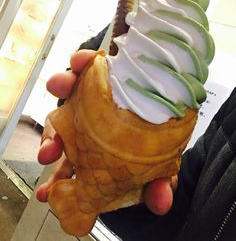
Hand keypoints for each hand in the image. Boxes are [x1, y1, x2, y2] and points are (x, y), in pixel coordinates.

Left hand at [36, 49, 176, 214]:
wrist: (168, 103)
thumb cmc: (155, 137)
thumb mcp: (159, 165)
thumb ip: (157, 185)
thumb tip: (162, 203)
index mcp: (95, 147)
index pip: (72, 165)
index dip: (59, 181)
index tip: (49, 192)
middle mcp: (88, 122)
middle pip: (61, 131)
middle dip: (51, 143)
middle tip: (50, 154)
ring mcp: (92, 95)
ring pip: (67, 93)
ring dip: (62, 86)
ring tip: (62, 85)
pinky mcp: (101, 72)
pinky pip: (85, 65)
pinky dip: (82, 62)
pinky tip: (86, 61)